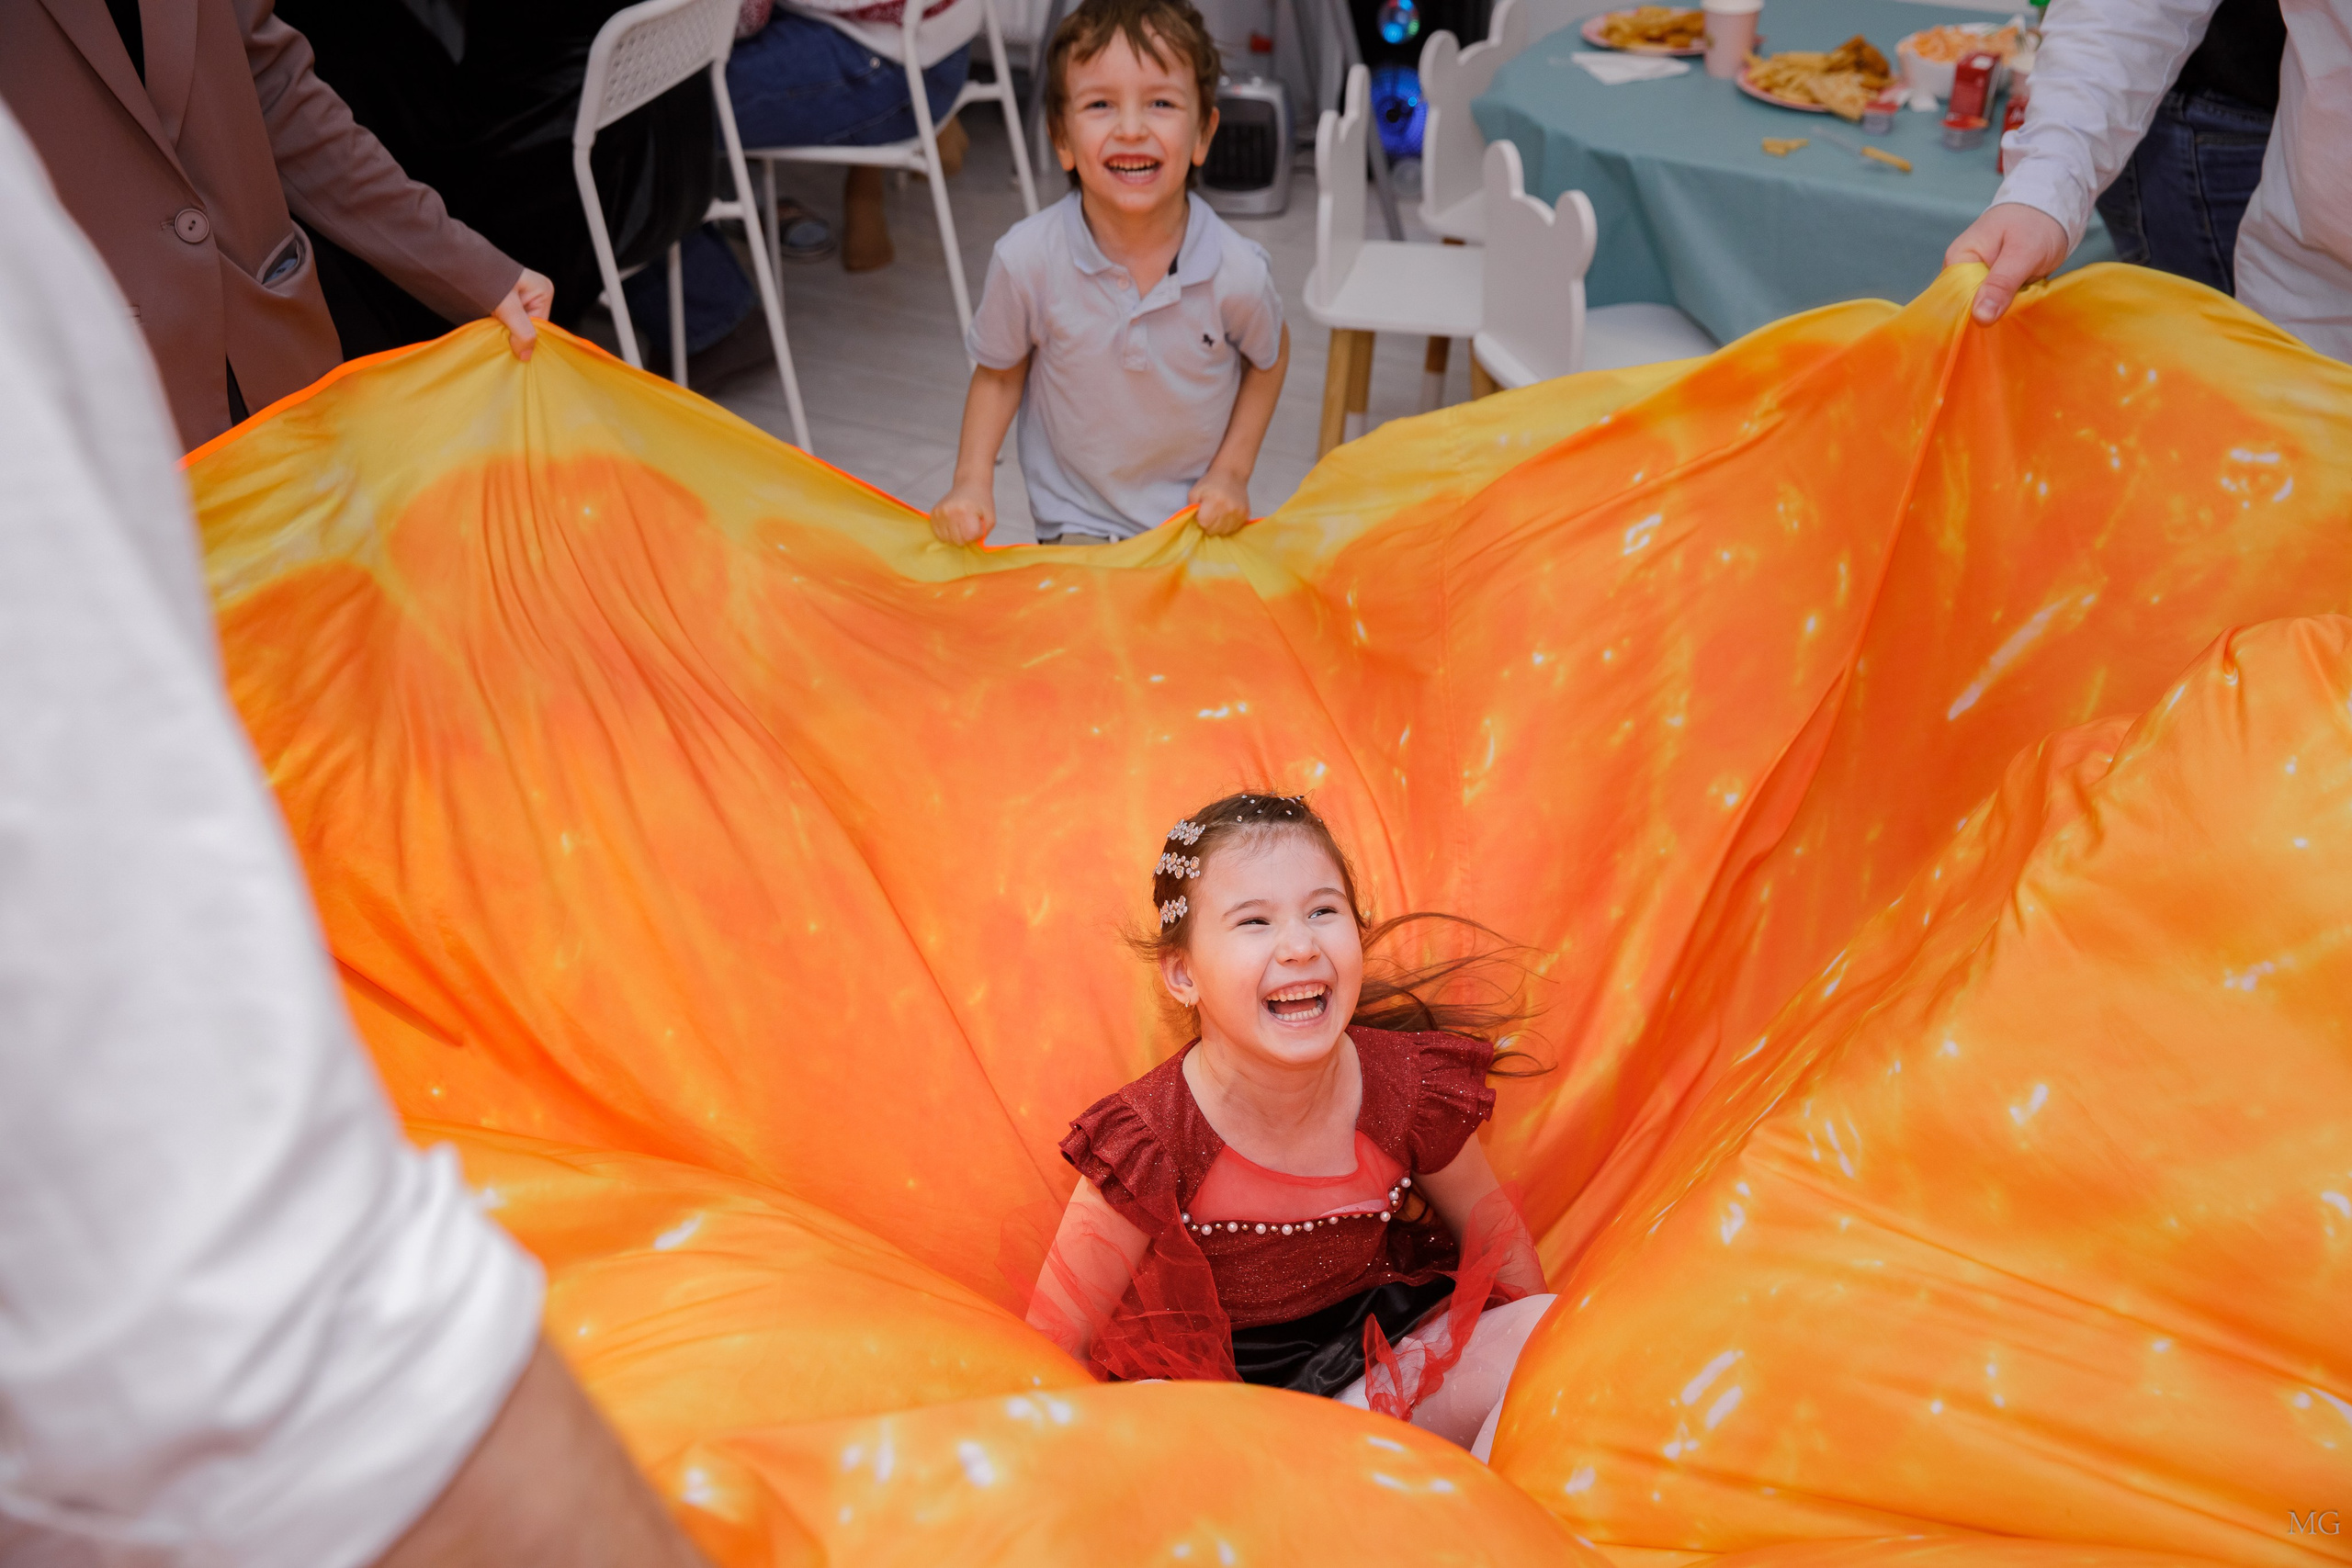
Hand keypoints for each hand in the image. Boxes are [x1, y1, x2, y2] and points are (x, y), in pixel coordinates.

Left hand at [491, 269, 554, 360]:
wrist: (458, 264)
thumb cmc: (485, 278)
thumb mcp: (507, 307)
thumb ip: (521, 332)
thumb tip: (526, 356)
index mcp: (544, 291)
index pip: (541, 326)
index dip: (528, 338)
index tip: (515, 351)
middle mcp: (535, 294)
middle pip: (531, 326)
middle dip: (517, 336)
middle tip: (502, 342)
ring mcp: (521, 297)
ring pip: (518, 326)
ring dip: (507, 333)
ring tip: (494, 335)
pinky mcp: (507, 302)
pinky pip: (509, 322)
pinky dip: (500, 328)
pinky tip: (492, 330)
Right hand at [930, 478, 993, 544]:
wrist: (969, 484)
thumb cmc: (981, 502)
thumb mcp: (990, 517)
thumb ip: (984, 533)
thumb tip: (972, 545)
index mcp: (965, 511)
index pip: (969, 537)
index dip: (976, 534)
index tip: (977, 524)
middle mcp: (950, 511)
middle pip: (957, 540)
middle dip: (966, 537)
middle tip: (969, 524)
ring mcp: (940, 512)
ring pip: (947, 539)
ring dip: (955, 536)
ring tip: (960, 524)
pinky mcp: (933, 513)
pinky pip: (938, 534)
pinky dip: (946, 533)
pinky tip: (953, 524)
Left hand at [1188, 470, 1250, 536]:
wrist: (1232, 474)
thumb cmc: (1211, 483)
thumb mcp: (1194, 492)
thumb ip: (1191, 508)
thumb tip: (1192, 523)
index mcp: (1214, 502)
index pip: (1204, 524)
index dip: (1200, 520)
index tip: (1201, 513)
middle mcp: (1228, 508)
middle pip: (1213, 530)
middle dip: (1208, 525)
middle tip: (1209, 514)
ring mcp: (1238, 513)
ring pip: (1224, 532)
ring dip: (1219, 527)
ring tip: (1218, 515)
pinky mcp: (1245, 515)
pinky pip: (1234, 529)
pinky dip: (1228, 525)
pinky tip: (1226, 516)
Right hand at [1945, 204, 2069, 325]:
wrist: (2052, 211)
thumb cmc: (2036, 223)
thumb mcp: (2022, 253)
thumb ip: (2001, 284)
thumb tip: (1980, 318)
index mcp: (1958, 259)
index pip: (1955, 299)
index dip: (1975, 311)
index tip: (2000, 312)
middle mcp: (1961, 271)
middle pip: (1969, 306)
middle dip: (1994, 309)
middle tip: (2019, 298)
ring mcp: (1977, 278)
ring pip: (1985, 307)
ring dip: (2006, 307)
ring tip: (2024, 294)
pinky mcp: (1992, 285)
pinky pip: (1996, 304)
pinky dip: (2011, 304)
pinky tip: (2023, 296)